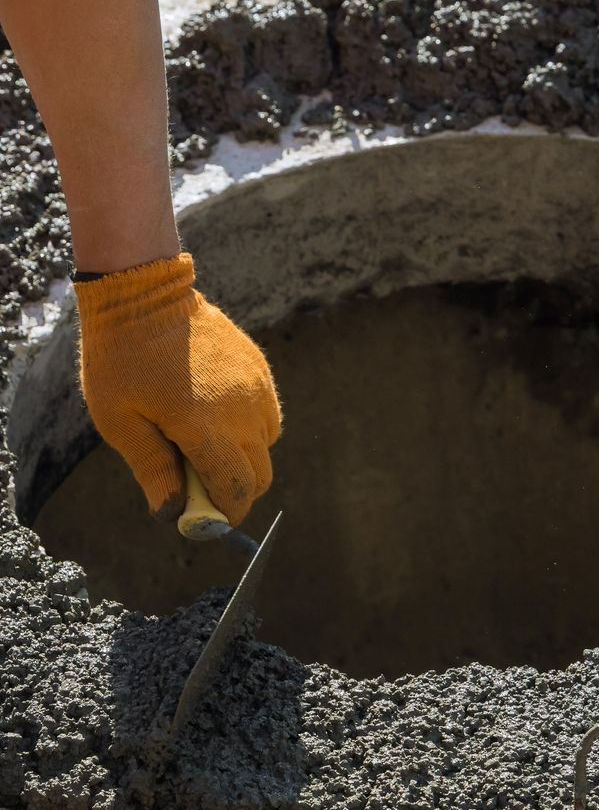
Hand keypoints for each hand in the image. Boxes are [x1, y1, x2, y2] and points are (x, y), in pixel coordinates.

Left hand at [75, 253, 280, 525]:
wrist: (144, 292)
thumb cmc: (121, 358)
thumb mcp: (119, 420)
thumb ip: (152, 469)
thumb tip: (173, 513)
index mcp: (204, 426)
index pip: (236, 490)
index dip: (226, 513)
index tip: (206, 518)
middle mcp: (241, 410)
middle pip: (260, 474)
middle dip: (236, 490)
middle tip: (200, 484)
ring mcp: (255, 387)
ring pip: (266, 445)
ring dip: (243, 456)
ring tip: (202, 440)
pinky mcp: (259, 369)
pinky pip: (267, 414)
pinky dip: (248, 427)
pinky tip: (214, 412)